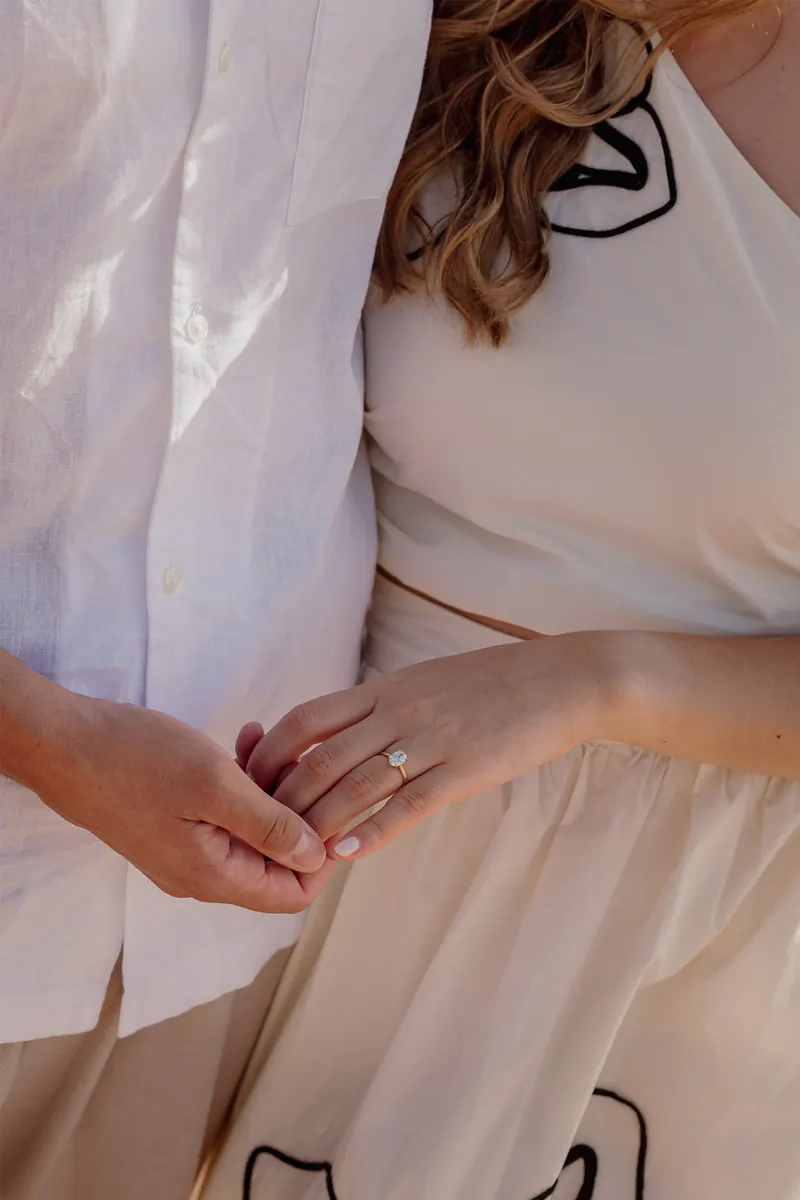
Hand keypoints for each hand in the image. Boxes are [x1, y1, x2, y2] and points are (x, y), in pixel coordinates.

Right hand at [33, 697, 332, 912]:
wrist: (64, 743)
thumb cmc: (135, 760)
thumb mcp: (215, 786)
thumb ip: (270, 825)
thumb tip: (317, 856)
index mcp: (214, 875)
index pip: (293, 894)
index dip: (322, 857)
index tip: (331, 805)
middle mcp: (202, 874)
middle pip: (277, 863)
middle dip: (297, 813)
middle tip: (301, 764)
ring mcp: (185, 851)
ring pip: (253, 832)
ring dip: (271, 789)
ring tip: (269, 744)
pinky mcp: (174, 826)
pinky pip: (226, 814)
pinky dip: (243, 781)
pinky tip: (245, 740)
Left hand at [242, 634, 615, 859]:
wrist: (558, 681)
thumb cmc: (491, 683)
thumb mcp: (424, 682)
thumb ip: (380, 706)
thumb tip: (338, 735)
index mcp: (384, 689)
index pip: (305, 720)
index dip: (272, 755)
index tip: (256, 785)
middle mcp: (397, 711)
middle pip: (321, 759)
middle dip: (285, 800)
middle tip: (268, 833)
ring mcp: (431, 740)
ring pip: (356, 785)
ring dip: (320, 823)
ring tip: (298, 853)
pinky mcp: (464, 769)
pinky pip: (409, 803)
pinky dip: (373, 831)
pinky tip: (350, 853)